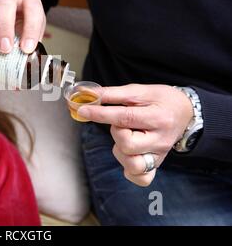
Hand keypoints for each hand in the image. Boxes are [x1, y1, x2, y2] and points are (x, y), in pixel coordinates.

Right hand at [0, 0, 45, 53]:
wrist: (13, 7)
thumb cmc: (25, 21)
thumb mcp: (34, 29)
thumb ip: (31, 44)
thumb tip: (27, 65)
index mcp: (29, 0)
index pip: (32, 10)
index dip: (30, 29)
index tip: (27, 49)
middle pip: (5, 5)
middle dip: (4, 27)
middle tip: (5, 49)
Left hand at [77, 84, 193, 186]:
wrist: (186, 112)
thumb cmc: (161, 100)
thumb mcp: (140, 91)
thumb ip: (113, 94)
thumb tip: (87, 92)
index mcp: (158, 117)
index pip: (125, 118)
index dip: (100, 114)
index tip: (83, 110)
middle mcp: (160, 140)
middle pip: (127, 145)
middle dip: (116, 133)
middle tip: (121, 124)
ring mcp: (159, 155)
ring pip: (132, 164)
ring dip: (121, 151)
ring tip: (126, 138)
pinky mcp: (156, 165)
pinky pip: (141, 178)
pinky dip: (129, 170)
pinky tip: (128, 155)